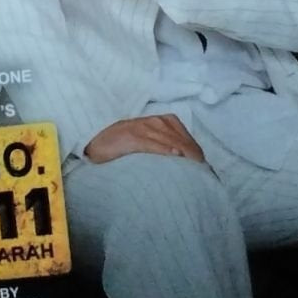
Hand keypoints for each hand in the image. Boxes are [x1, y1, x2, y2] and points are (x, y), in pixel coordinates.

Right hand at [84, 115, 204, 163]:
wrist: (93, 141)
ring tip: (195, 167)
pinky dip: (164, 149)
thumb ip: (163, 147)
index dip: (196, 154)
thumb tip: (183, 163)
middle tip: (203, 176)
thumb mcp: (146, 142)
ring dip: (184, 153)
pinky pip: (152, 143)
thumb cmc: (120, 145)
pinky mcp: (131, 136)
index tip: (203, 171)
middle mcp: (153, 121)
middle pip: (182, 140)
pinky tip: (174, 157)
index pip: (186, 138)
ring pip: (171, 140)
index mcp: (160, 121)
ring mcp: (142, 128)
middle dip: (193, 156)